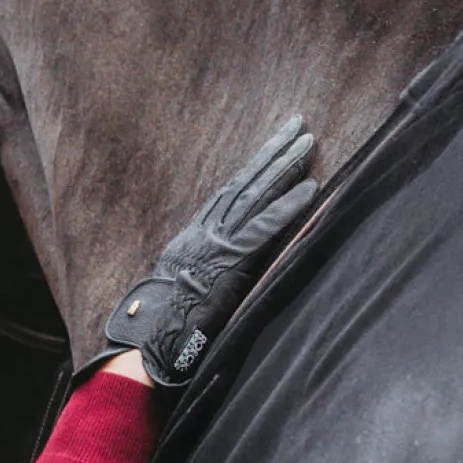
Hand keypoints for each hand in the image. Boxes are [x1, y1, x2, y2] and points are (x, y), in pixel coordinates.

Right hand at [101, 116, 316, 385]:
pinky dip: (288, 206)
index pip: (228, 194)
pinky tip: (310, 188)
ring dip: (284, 166)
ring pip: (255, 194)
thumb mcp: (181, 288)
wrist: (152, 337)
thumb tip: (219, 271)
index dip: (252, 169)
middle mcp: (205, 231)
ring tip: (308, 142)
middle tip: (296, 125)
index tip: (271, 149)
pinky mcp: (232, 258)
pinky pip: (265, 226)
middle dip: (271, 152)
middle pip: (244, 182)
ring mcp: (218, 241)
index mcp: (194, 236)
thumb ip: (203, 272)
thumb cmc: (165, 324)